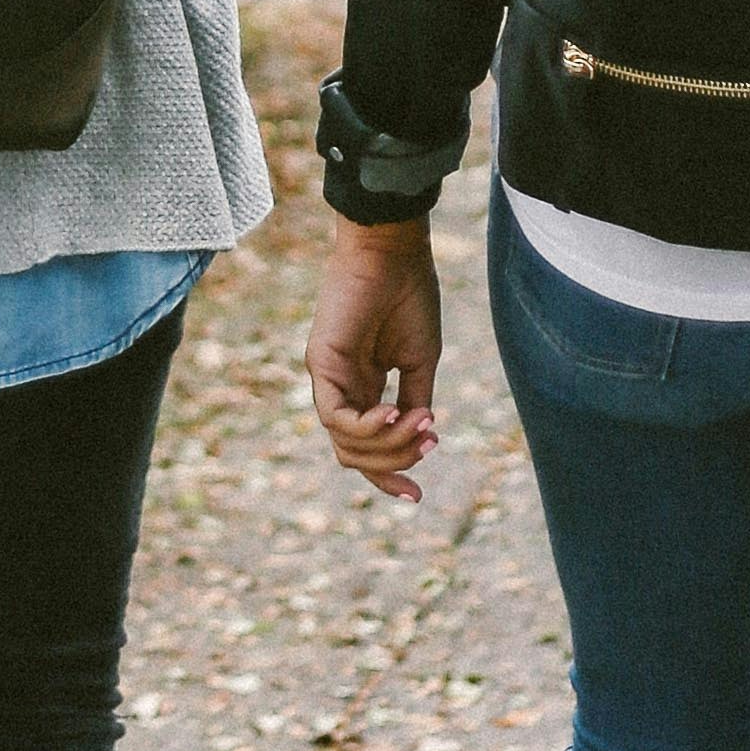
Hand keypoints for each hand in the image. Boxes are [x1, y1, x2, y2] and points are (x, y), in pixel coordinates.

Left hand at [305, 218, 441, 503]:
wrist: (395, 253)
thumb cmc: (410, 297)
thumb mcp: (420, 361)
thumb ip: (414, 402)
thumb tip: (421, 439)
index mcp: (364, 388)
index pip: (366, 448)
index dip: (389, 475)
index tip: (417, 497)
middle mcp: (341, 388)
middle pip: (354, 454)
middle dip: (394, 462)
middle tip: (429, 443)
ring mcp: (327, 378)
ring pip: (345, 443)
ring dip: (387, 445)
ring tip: (419, 426)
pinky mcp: (320, 363)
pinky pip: (335, 417)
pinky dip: (367, 426)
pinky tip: (394, 413)